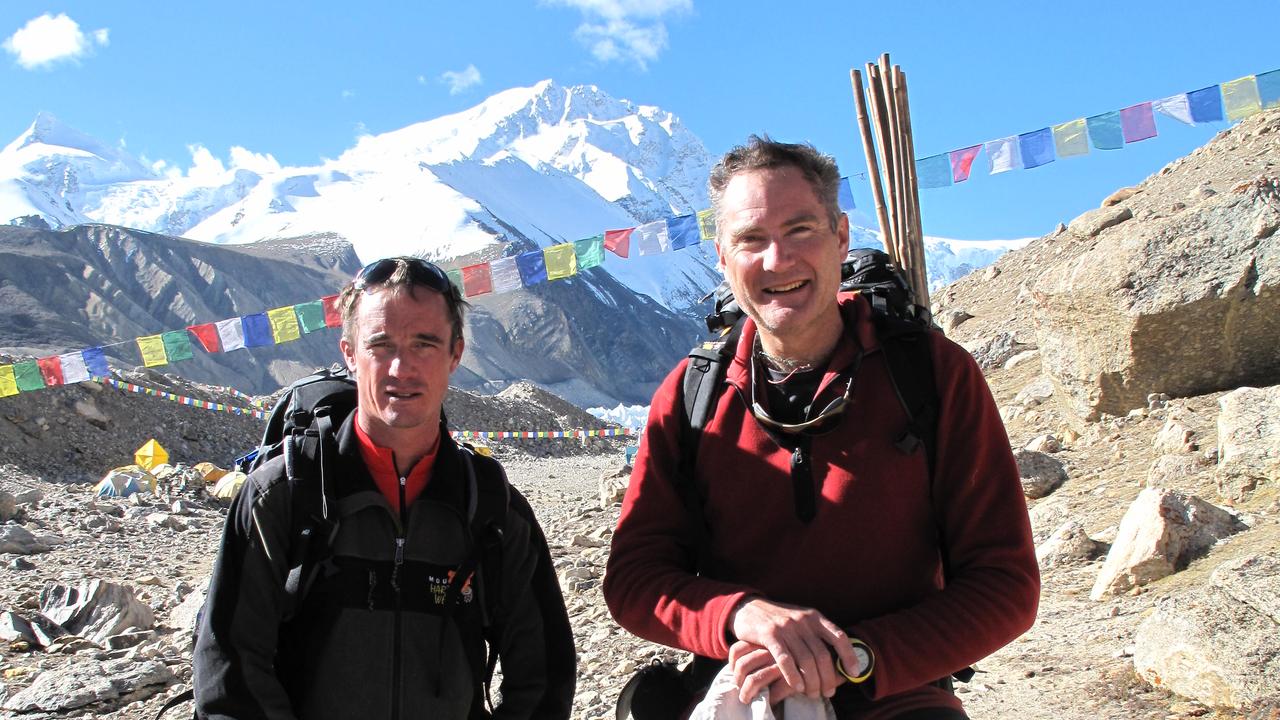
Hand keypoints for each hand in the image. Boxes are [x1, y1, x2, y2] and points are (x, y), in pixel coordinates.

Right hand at [729, 598, 857, 699]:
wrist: (749, 607)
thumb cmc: (779, 620)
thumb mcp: (802, 620)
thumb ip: (817, 635)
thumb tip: (839, 659)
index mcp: (815, 617)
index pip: (839, 637)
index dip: (849, 656)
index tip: (854, 673)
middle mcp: (803, 621)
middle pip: (823, 654)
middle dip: (828, 677)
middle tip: (828, 692)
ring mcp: (786, 627)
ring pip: (806, 660)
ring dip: (811, 681)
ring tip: (812, 693)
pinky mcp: (769, 634)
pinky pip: (784, 659)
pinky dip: (792, 676)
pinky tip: (797, 687)